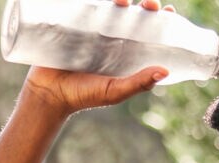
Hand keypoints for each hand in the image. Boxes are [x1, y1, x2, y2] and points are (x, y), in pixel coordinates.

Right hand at [19, 0, 175, 115]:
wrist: (48, 93)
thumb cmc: (84, 96)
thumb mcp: (114, 91)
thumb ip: (138, 83)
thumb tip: (165, 71)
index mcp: (127, 52)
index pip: (148, 32)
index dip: (160, 20)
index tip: (170, 13)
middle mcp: (113, 38)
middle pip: (134, 14)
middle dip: (144, 5)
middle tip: (149, 5)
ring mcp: (94, 29)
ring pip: (112, 7)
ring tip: (123, 1)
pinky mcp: (75, 23)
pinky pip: (86, 6)